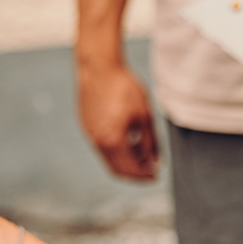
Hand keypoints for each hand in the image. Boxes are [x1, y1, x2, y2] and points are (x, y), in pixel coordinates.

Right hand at [76, 61, 159, 180]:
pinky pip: (102, 147)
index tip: (156, 176)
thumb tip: (156, 161)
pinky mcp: (86, 126)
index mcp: (113, 140)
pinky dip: (116, 151)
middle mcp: (98, 141)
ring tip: (143, 156)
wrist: (99, 67)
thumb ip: (151, 143)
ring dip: (126, 163)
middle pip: (117, 170)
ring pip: (109, 159)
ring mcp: (90, 134)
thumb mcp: (144, 116)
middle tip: (150, 172)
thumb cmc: (122, 87)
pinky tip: (130, 142)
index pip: (130, 170)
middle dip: (135, 174)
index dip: (144, 176)